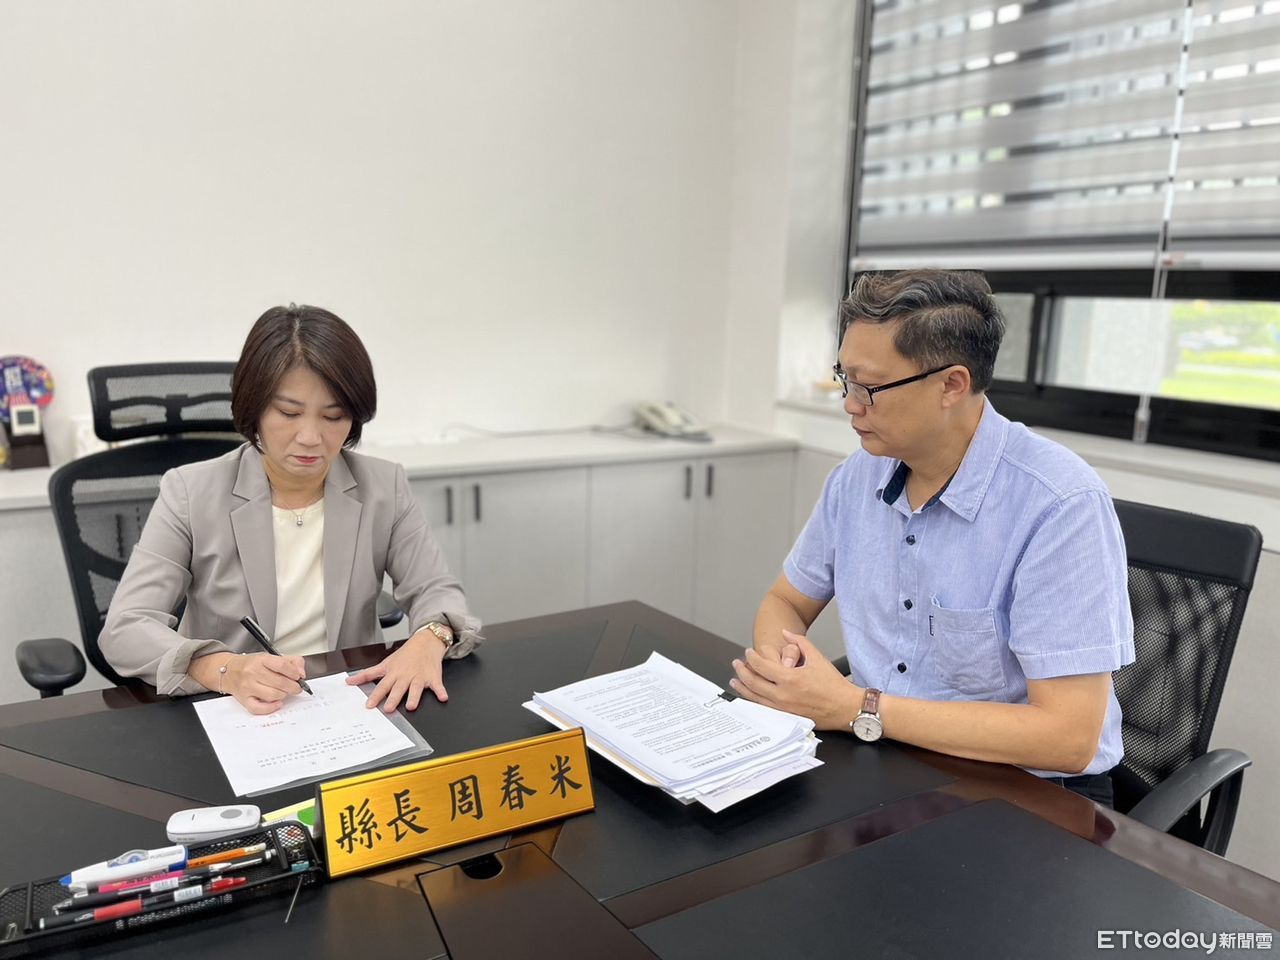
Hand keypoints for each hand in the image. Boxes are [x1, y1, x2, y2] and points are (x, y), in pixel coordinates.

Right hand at [225, 653, 307, 715]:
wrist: (228, 671)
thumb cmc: (251, 665)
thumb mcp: (270, 657)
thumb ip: (290, 662)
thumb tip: (301, 673)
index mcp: (261, 660)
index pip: (282, 665)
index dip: (294, 672)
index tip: (299, 676)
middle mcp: (253, 672)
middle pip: (280, 682)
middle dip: (293, 686)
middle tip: (296, 687)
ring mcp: (248, 687)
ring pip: (272, 695)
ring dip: (284, 695)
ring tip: (285, 692)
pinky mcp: (244, 699)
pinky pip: (258, 708)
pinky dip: (270, 708)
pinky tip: (277, 703)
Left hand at [346, 629, 447, 712]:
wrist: (425, 642)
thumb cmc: (405, 655)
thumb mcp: (385, 663)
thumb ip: (367, 674)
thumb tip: (349, 682)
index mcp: (393, 673)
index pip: (383, 685)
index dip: (376, 695)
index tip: (369, 705)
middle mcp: (406, 676)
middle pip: (398, 688)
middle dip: (394, 698)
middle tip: (388, 708)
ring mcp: (420, 676)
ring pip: (416, 688)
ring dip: (414, 696)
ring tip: (411, 706)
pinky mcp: (433, 677)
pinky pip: (437, 685)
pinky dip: (441, 691)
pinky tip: (443, 697)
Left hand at [730, 632, 860, 730]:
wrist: (845, 707)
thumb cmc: (834, 685)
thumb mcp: (817, 657)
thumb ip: (799, 642)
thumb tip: (786, 632)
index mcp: (790, 678)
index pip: (761, 666)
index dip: (752, 658)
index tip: (748, 652)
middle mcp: (783, 695)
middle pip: (753, 682)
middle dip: (742, 671)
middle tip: (737, 664)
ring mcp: (784, 708)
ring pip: (755, 697)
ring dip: (743, 688)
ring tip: (735, 680)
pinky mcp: (787, 717)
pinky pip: (764, 708)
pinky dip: (754, 700)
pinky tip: (749, 696)